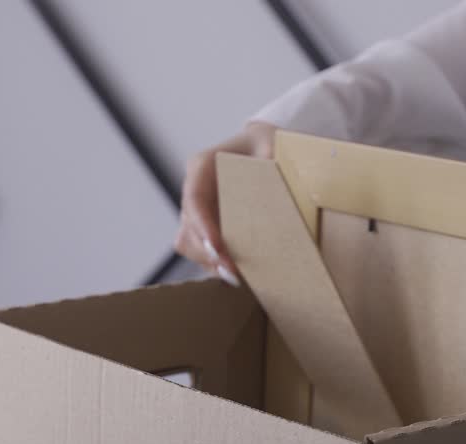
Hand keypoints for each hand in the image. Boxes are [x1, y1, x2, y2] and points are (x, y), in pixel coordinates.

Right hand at [175, 122, 276, 285]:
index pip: (194, 198)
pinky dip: (215, 263)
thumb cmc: (266, 144)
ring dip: (209, 262)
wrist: (263, 148)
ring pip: (189, 243)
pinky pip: (200, 250)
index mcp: (202, 166)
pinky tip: (237, 273)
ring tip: (235, 277)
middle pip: (188, 227)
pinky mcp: (205, 226)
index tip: (218, 248)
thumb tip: (277, 187)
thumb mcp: (272, 145)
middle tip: (233, 271)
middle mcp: (193, 189)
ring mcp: (196, 210)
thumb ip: (271, 163)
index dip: (202, 226)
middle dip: (207, 252)